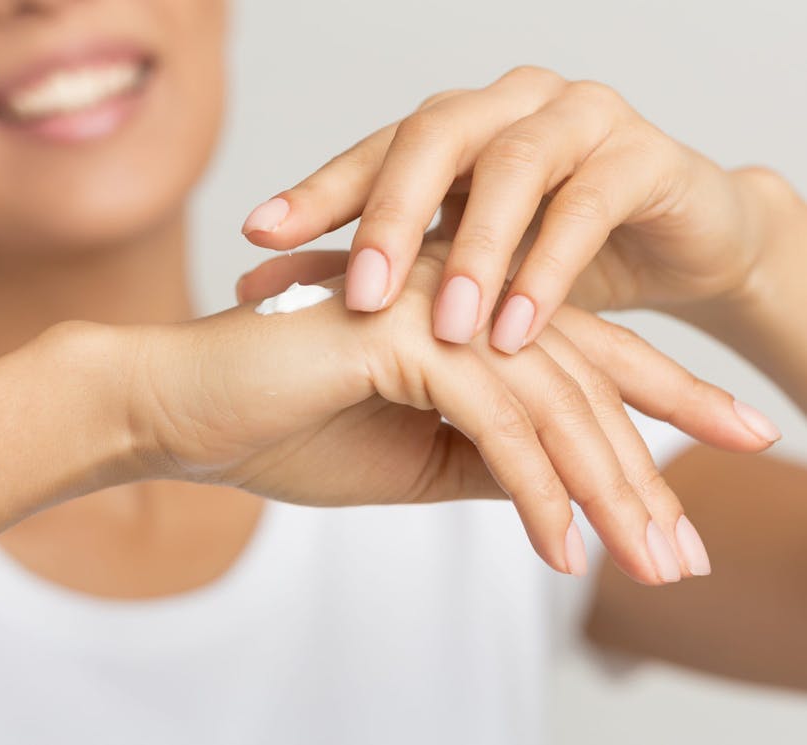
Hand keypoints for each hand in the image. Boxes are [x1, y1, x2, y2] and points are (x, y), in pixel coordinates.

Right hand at [221, 242, 770, 582]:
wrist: (183, 407)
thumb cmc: (286, 429)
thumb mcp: (415, 462)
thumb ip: (492, 464)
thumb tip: (564, 495)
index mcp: (470, 323)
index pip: (584, 370)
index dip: (653, 426)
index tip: (692, 497)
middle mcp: (464, 301)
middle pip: (589, 383)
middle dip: (649, 472)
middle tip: (688, 555)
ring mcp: (434, 308)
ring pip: (554, 399)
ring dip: (606, 489)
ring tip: (647, 566)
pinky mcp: (399, 332)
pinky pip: (493, 416)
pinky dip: (533, 486)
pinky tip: (560, 550)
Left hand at [242, 66, 775, 355]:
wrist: (679, 252)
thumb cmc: (555, 265)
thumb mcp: (456, 275)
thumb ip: (373, 281)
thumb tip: (250, 292)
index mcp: (461, 129)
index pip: (376, 151)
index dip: (318, 192)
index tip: (261, 238)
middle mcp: (512, 107)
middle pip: (435, 137)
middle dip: (390, 218)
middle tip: (358, 298)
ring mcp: (581, 120)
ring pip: (513, 167)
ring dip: (476, 254)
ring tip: (445, 332)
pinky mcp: (646, 156)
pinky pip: (589, 206)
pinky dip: (548, 271)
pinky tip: (516, 332)